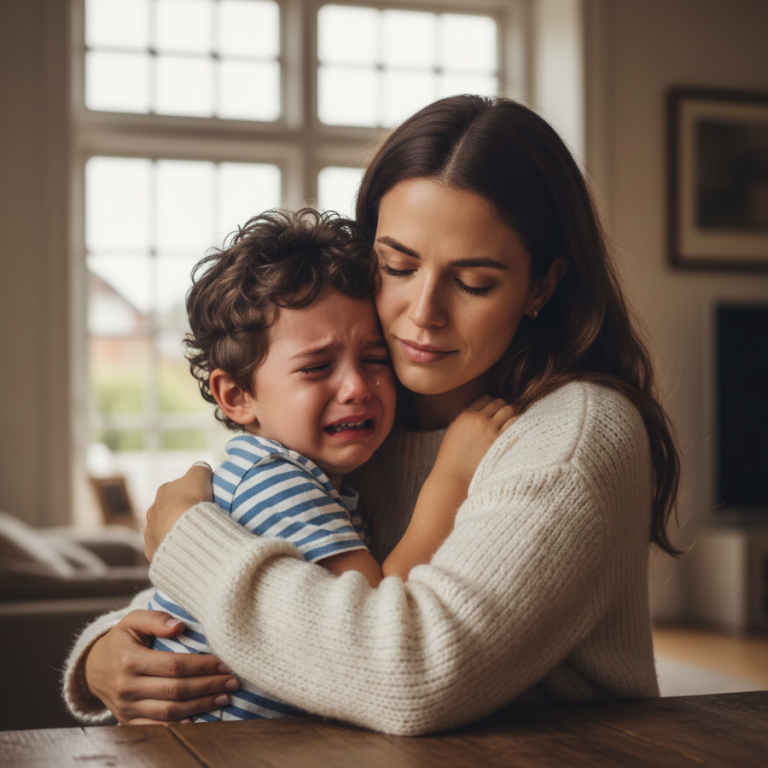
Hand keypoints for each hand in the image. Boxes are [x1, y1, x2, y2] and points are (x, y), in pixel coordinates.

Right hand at [84, 609, 238, 724]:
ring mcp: (126, 708)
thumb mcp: (132, 621)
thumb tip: (180, 626)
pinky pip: (158, 726)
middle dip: (208, 686)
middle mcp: (126, 687)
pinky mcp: (128, 721)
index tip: (224, 664)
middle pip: (175, 690)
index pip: (173, 665)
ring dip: (201, 706)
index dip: (202, 666)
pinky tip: (201, 718)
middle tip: (232, 682)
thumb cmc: (121, 640)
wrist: (93, 668)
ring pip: (170, 711)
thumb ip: (156, 619)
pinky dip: (181, 724)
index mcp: (129, 660)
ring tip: (224, 697)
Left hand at [144, 462, 213, 561]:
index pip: (179, 489)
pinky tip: (186, 549)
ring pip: (165, 529)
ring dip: (176, 531)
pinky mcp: (153, 551)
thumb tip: (201, 468)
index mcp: (164, 491)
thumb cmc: (192, 501)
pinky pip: (165, 549)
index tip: (205, 500)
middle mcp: (153, 510)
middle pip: (170, 509)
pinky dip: (174, 548)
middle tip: (201, 519)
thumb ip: (200, 469)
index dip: (193, 493)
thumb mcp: (200, 475)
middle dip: (182, 513)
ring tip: (194, 536)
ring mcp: (151, 532)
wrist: (185, 533)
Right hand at [433, 396, 518, 485]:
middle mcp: (478, 420)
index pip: (485, 399)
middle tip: (506, 419)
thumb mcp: (452, 433)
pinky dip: (519, 424)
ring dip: (512, 415)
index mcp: (465, 416)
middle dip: (503, 409)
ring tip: (513, 424)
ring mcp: (490, 430)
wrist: (454, 480)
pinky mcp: (501, 442)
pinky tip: (518, 432)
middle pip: (499, 402)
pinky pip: (516, 423)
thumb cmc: (452, 459)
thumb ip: (464, 419)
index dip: (492, 405)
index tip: (495, 413)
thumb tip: (479, 411)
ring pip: (509, 409)